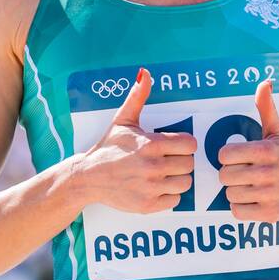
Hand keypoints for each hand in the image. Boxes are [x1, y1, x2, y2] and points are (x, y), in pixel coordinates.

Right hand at [75, 68, 195, 213]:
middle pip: (189, 164)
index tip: (174, 146)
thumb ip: (137, 97)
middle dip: (180, 161)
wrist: (88, 177)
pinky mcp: (148, 205)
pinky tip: (156, 187)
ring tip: (163, 173)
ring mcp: (151, 187)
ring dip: (177, 178)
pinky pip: (175, 200)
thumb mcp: (122, 120)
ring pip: (185, 183)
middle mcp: (153, 167)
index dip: (184, 144)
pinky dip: (168, 195)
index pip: (190, 144)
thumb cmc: (108, 147)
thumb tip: (145, 74)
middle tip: (166, 160)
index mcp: (150, 144)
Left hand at [218, 80, 278, 221]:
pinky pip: (237, 212)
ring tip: (249, 187)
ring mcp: (269, 195)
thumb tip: (265, 82)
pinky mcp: (270, 214)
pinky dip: (241, 208)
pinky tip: (252, 200)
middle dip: (231, 175)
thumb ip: (266, 108)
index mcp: (266, 151)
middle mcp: (267, 173)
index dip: (227, 157)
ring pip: (230, 195)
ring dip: (236, 192)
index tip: (237, 158)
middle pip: (225, 176)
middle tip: (243, 173)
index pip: (224, 155)